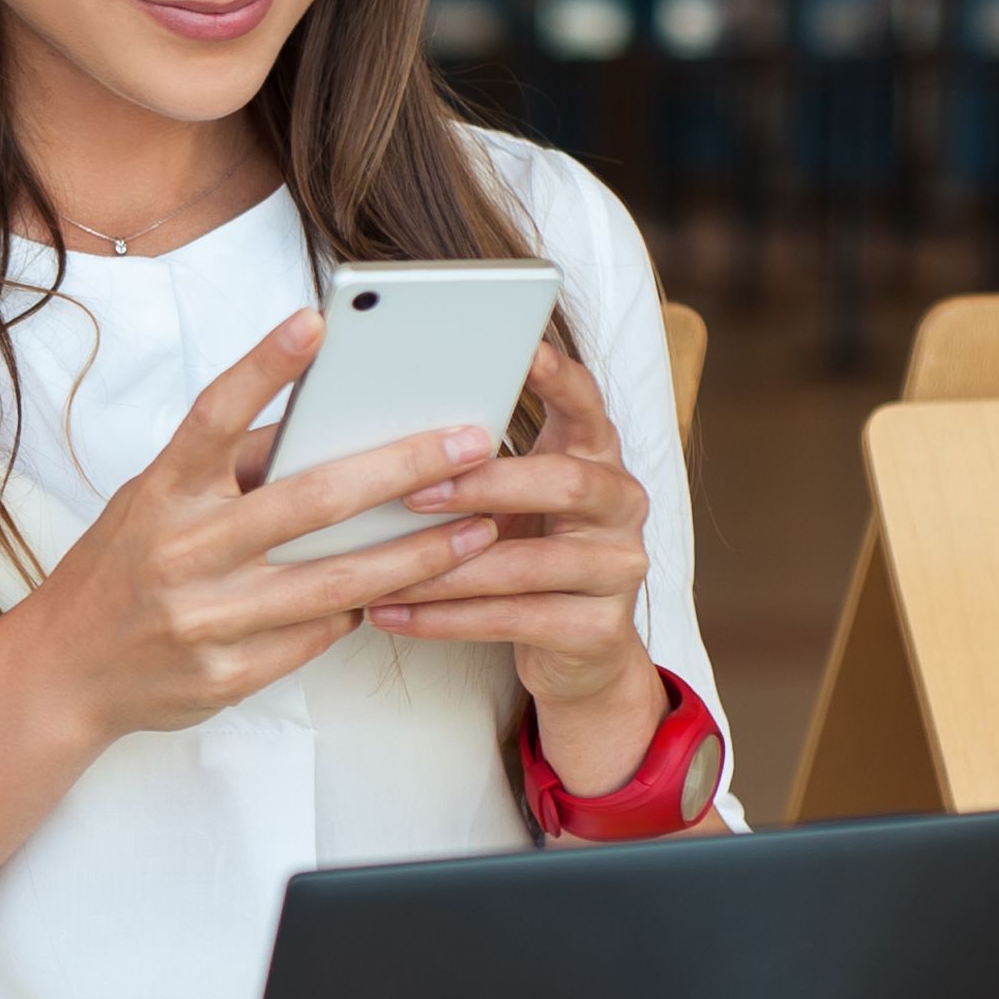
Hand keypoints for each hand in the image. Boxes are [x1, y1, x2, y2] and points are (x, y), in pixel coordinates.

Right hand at [0, 310, 510, 744]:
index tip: (318, 319)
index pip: (214, 416)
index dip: (264, 366)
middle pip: (309, 501)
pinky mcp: (229, 674)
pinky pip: (319, 634)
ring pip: (336, 582)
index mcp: (161, 492)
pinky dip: (363, 607)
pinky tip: (406, 588)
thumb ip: (230, 467)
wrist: (64, 673)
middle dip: (403, 468)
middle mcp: (181, 551)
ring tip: (482, 528)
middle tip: (475, 441)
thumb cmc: (125, 569)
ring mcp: (206, 617)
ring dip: (419, 553)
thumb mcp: (156, 502)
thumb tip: (327, 422)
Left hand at [362, 339, 664, 785]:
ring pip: (529, 564)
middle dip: (483, 486)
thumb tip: (377, 438)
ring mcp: (620, 568)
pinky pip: (515, 620)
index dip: (559, 377)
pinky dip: (445, 620)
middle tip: (413, 493)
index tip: (524, 348)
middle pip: (563, 482)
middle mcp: (621, 504)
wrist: (574, 651)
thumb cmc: (523, 555)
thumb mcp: (505, 504)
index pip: (586, 403)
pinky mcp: (601, 629)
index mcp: (596, 457)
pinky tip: (391, 615)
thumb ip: (472, 468)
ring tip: (379, 574)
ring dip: (445, 570)